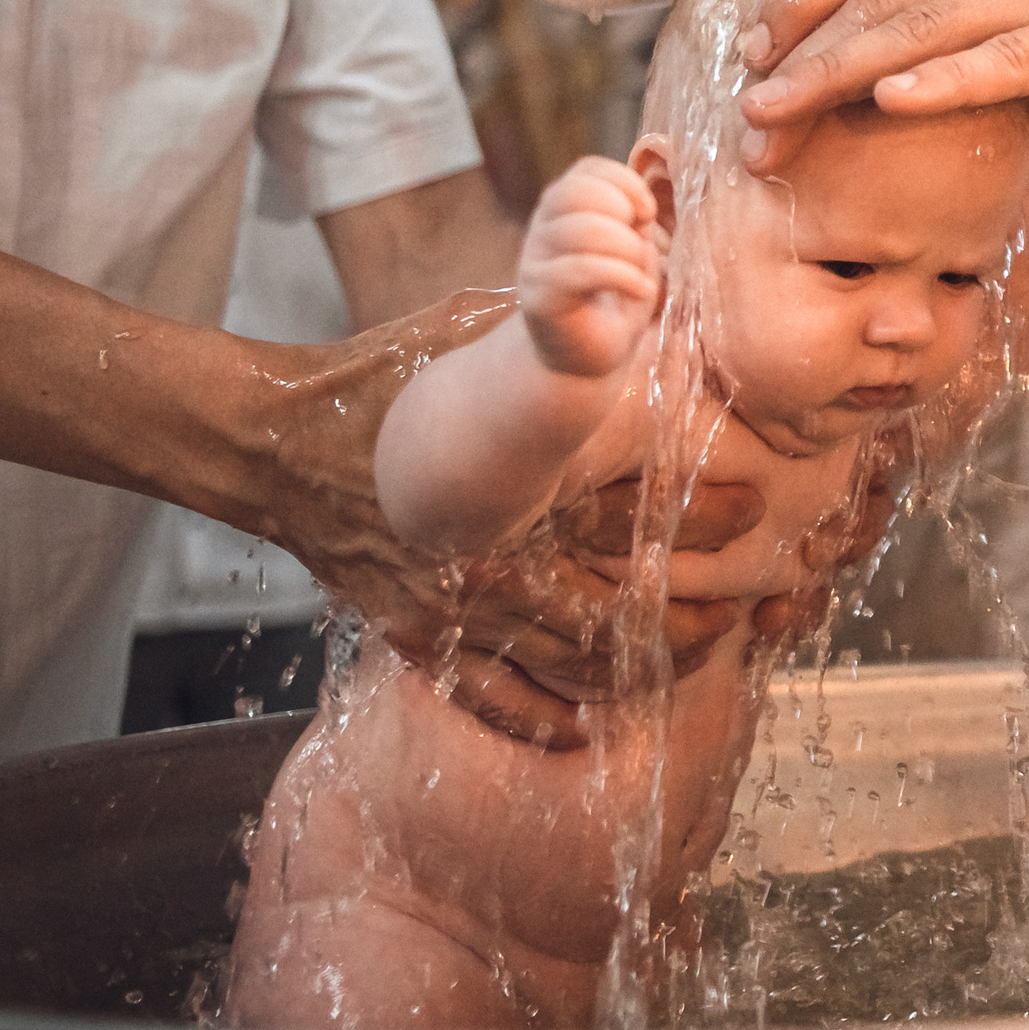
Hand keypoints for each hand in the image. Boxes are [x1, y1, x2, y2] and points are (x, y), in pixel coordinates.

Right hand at [240, 298, 762, 746]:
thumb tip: (622, 299)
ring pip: (569, 658)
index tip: (752, 507)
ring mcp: (458, 604)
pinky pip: (489, 695)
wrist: (276, 440)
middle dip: (686, 605)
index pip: (634, 508)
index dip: (701, 514)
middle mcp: (500, 553)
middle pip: (617, 597)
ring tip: (686, 659)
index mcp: (521, 478)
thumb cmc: (380, 379)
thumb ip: (546, 339)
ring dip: (633, 665)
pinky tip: (583, 731)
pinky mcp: (418, 633)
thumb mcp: (470, 340)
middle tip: (738, 605)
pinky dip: (540, 717)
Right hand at [518, 158, 660, 378]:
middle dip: (620, 210)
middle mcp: (543, 230)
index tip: (647, 212)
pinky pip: (578, 271)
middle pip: (573, 192)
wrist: (586, 360)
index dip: (623, 181)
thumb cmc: (612, 303)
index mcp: (565, 212)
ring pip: (577, 229)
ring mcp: (536, 263)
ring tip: (640, 274)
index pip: (585, 170)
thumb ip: (633, 221)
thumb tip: (643, 204)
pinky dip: (621, 276)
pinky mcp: (540, 298)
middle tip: (640, 243)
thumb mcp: (631, 252)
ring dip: (624, 248)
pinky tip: (640, 291)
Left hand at [734, 0, 1028, 173]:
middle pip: (871, 6)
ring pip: (914, 31)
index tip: (750, 44)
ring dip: (833, 74)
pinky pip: (1002, 58)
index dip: (802, 0)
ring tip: (772, 113)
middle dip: (795, 60)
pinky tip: (891, 100)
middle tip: (741, 117)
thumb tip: (1027, 148)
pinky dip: (942, 80)